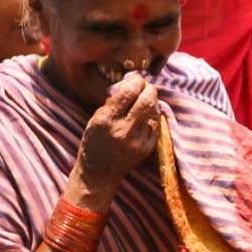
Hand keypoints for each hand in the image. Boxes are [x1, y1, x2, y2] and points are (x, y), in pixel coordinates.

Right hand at [72, 74, 159, 200]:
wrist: (99, 173)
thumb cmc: (95, 141)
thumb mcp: (96, 118)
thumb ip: (113, 101)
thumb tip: (131, 83)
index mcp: (106, 120)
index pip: (128, 92)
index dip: (135, 81)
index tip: (136, 78)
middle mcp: (123, 130)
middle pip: (147, 100)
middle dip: (149, 88)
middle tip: (145, 86)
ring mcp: (137, 141)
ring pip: (154, 111)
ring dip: (152, 101)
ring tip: (145, 100)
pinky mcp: (147, 148)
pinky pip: (156, 124)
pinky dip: (153, 116)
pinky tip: (145, 115)